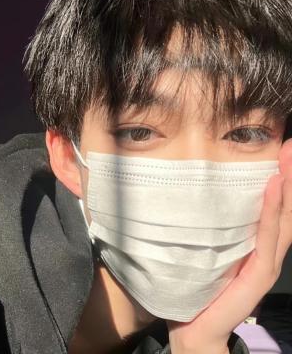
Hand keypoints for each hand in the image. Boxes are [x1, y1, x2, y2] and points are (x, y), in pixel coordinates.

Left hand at [166, 138, 291, 353]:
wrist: (195, 329)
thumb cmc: (197, 288)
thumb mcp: (202, 250)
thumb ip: (207, 230)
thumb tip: (189, 199)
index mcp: (252, 243)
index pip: (270, 207)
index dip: (279, 179)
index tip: (276, 149)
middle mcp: (263, 249)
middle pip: (282, 207)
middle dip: (289, 174)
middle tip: (290, 142)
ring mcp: (264, 261)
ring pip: (281, 217)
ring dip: (287, 184)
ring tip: (288, 155)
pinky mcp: (258, 273)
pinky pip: (266, 237)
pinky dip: (271, 210)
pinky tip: (273, 185)